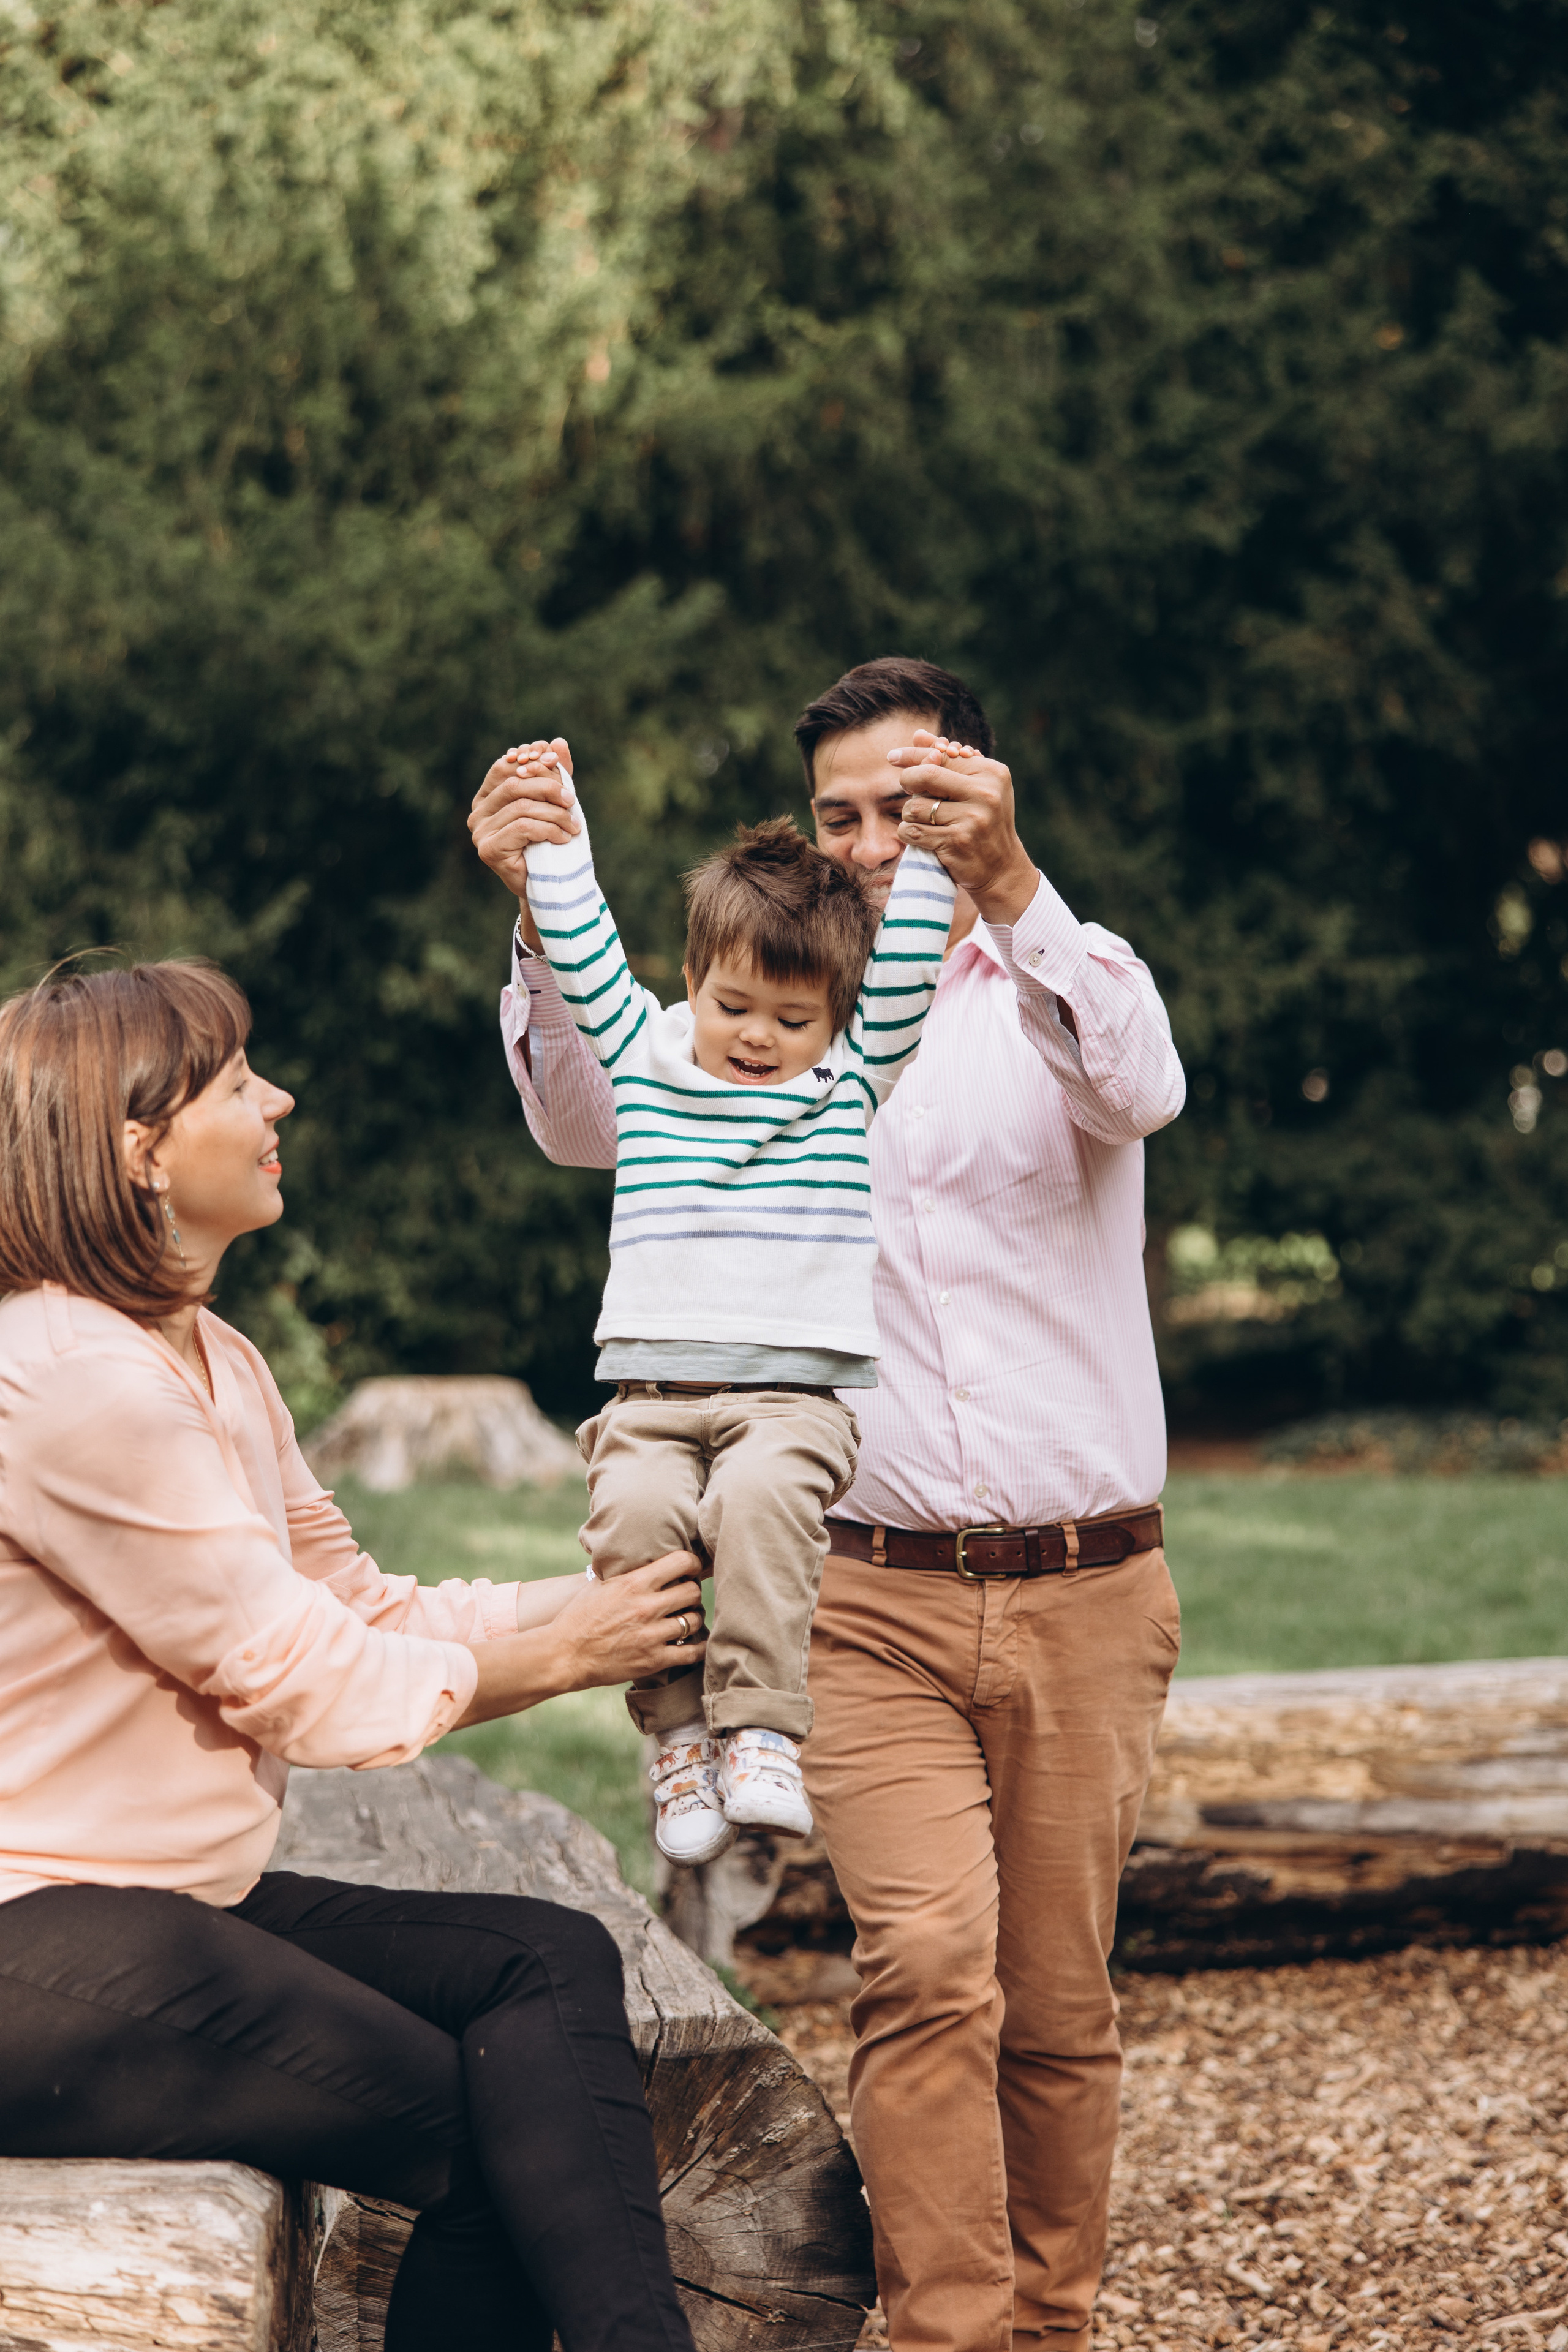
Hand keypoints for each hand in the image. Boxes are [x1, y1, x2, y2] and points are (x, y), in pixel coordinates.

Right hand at [468, 737, 580, 908]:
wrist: (548, 885)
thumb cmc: (549, 841)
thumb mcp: (554, 802)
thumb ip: (555, 773)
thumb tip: (559, 741)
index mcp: (487, 797)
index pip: (504, 766)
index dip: (530, 760)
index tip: (556, 763)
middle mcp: (477, 813)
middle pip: (514, 784)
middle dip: (547, 787)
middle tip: (571, 800)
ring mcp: (479, 832)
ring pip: (521, 807)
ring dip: (554, 814)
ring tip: (573, 826)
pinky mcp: (489, 850)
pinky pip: (523, 828)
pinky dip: (549, 830)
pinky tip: (564, 838)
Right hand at [551, 1551, 708, 1692]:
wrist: (564, 1655)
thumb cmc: (577, 1618)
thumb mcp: (598, 1585)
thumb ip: (624, 1573)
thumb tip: (638, 1560)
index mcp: (633, 1584)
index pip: (681, 1562)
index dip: (692, 1563)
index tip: (691, 1568)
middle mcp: (646, 1607)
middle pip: (693, 1591)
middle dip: (692, 1591)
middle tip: (686, 1596)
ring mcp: (651, 1635)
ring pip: (694, 1621)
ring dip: (693, 1619)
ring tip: (686, 1619)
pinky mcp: (653, 1660)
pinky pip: (690, 1653)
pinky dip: (697, 1648)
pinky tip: (694, 1644)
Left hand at [890, 730, 1038, 924]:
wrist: (1001, 868)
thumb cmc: (984, 822)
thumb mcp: (976, 788)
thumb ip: (949, 761)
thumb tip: (919, 735)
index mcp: (992, 773)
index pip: (942, 755)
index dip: (913, 755)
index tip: (892, 756)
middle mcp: (985, 794)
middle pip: (925, 775)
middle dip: (908, 781)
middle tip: (908, 790)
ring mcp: (972, 819)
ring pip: (914, 806)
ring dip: (909, 814)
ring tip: (923, 820)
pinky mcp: (956, 842)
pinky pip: (912, 831)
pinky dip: (909, 833)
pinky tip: (920, 836)